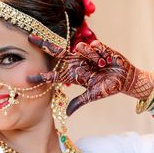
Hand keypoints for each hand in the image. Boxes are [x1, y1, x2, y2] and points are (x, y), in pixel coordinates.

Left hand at [26, 34, 153, 115]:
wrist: (125, 79)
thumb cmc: (109, 87)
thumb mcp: (93, 95)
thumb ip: (79, 102)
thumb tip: (66, 114)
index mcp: (74, 74)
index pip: (55, 74)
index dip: (42, 76)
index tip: (28, 78)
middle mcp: (77, 62)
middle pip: (58, 52)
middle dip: (44, 44)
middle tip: (30, 38)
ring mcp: (86, 54)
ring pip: (81, 48)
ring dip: (91, 56)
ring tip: (101, 65)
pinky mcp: (98, 47)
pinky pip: (94, 46)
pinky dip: (100, 53)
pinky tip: (106, 59)